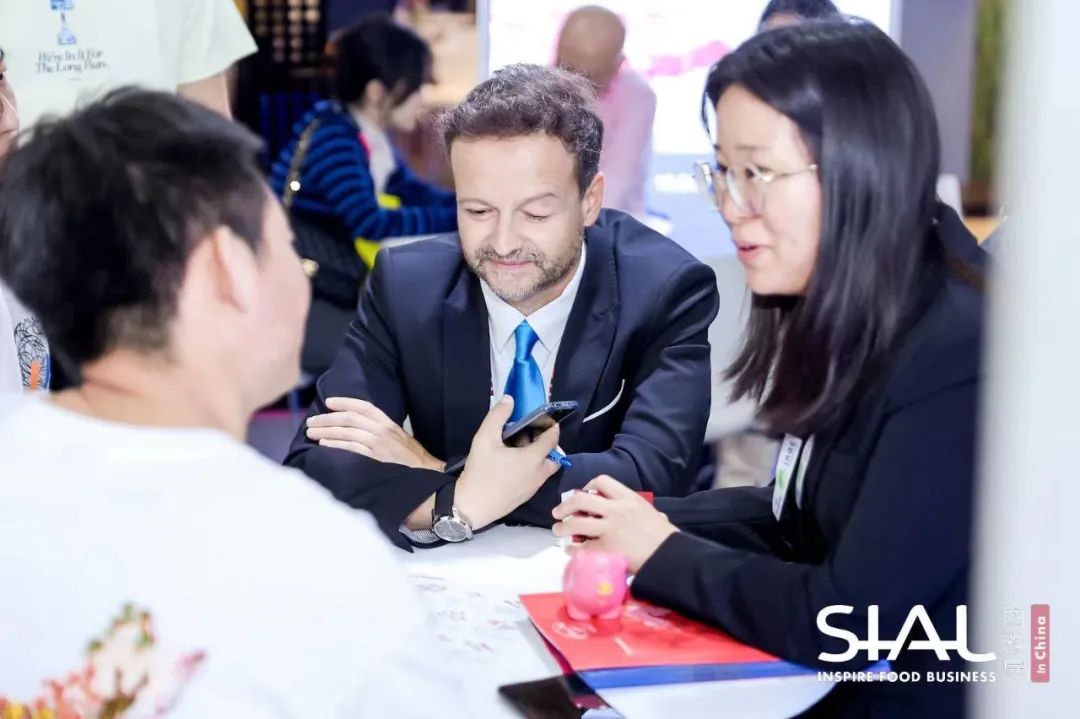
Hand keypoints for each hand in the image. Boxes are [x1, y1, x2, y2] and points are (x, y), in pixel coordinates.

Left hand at [305, 397, 443, 470]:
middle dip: (327, 418)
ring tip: (311, 432)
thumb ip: (380, 430)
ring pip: (347, 432)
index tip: (328, 401)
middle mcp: (382, 430)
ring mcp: (378, 444)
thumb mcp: (398, 438)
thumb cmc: (411, 459)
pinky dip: (335, 445)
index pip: (364, 407)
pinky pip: (351, 448)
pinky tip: (324, 444)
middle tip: (311, 421)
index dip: (345, 402)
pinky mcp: (375, 459)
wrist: (426, 473)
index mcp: (388, 423)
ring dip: (326, 431)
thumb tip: (356, 428)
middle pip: (350, 419)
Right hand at [455, 396, 561, 530]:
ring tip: (517, 446)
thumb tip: (510, 399)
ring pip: (545, 467)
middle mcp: (539, 474)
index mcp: (534, 458)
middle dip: (546, 442)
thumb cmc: (480, 471)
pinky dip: (531, 467)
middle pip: (554, 455)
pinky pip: (536, 477)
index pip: (553, 438)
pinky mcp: (525, 496)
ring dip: (538, 455)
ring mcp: (533, 487)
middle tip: (530, 433)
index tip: (540, 417)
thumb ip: (498, 415)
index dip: (550, 424)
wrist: (471, 507)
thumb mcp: (485, 438)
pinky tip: (510, 463)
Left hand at [552, 475, 677, 572]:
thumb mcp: (653, 514)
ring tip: (558, 530)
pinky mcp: (606, 549)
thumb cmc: (665, 537)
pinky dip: (573, 549)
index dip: (588, 486)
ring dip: (562, 527)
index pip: (602, 481)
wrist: (670, 556)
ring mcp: (609, 530)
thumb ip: (640, 510)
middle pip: (581, 500)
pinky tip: (570, 551)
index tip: (584, 493)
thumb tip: (641, 513)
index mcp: (628, 498)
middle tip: (558, 512)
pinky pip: (582, 548)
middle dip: (566, 505)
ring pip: (576, 523)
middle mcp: (616, 510)